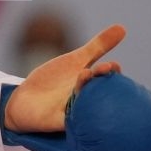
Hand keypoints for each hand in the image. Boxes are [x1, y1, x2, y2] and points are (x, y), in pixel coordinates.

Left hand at [4, 24, 125, 132]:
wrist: (27, 101)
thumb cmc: (54, 81)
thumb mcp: (75, 60)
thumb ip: (98, 47)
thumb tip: (123, 27)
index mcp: (91, 83)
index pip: (105, 77)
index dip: (111, 71)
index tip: (113, 64)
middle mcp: (86, 98)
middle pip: (97, 91)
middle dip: (101, 79)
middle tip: (104, 69)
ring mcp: (74, 111)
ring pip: (84, 103)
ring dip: (84, 89)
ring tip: (84, 74)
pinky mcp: (60, 123)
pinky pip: (70, 121)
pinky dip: (74, 115)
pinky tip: (76, 107)